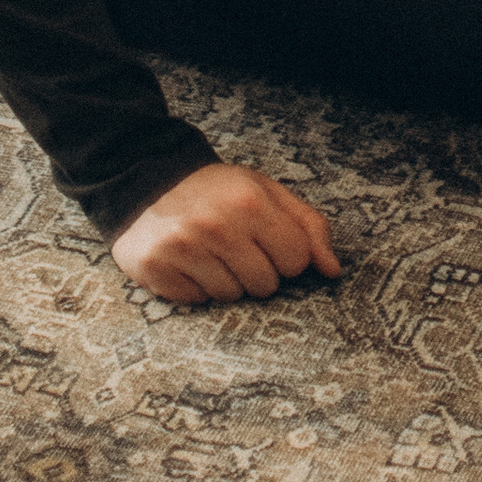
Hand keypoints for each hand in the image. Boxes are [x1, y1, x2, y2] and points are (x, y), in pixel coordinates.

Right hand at [110, 161, 341, 303]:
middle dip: (258, 271)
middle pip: (266, 286)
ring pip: (232, 297)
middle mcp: (217, 225)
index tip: (269, 241)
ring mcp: (184, 248)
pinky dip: (197, 287)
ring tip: (211, 252)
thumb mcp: (265, 191)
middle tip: (237, 246)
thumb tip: (334, 271)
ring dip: (226, 280)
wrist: (147, 179)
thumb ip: (307, 225)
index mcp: (250, 202)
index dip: (287, 254)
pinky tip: (188, 261)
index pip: (297, 260)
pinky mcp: (157, 268)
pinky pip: (198, 302)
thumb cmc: (217, 190)